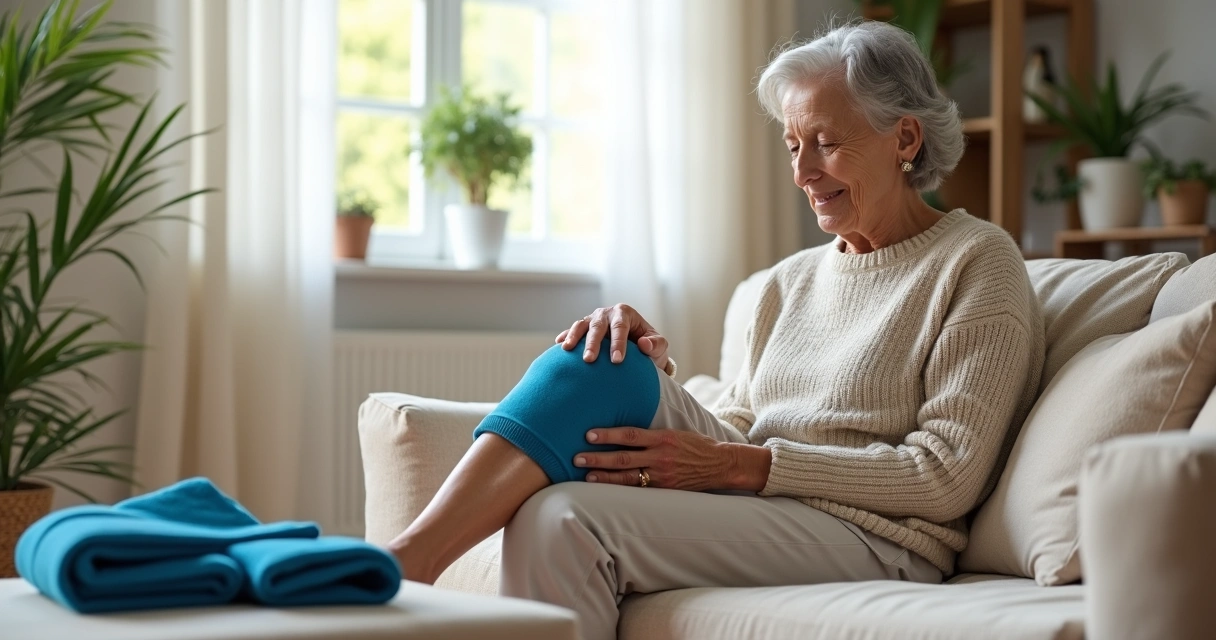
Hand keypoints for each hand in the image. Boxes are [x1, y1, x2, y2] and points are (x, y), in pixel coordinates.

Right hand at [556, 303, 669, 368]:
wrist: (638, 349)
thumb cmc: (649, 347)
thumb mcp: (659, 346)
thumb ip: (656, 345)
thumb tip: (644, 345)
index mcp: (625, 313)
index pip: (620, 327)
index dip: (618, 343)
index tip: (616, 360)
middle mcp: (607, 313)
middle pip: (598, 326)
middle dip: (593, 342)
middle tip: (589, 360)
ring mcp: (593, 319)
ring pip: (582, 325)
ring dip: (574, 337)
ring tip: (567, 349)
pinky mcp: (584, 328)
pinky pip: (573, 331)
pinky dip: (566, 336)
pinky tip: (559, 346)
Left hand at [573, 427, 771, 491]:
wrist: (720, 465)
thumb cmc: (695, 445)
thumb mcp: (675, 430)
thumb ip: (651, 430)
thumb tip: (626, 422)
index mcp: (663, 438)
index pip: (631, 435)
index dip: (609, 434)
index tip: (589, 434)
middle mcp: (660, 457)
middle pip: (624, 458)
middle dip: (598, 458)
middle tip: (577, 456)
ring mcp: (661, 476)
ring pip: (628, 478)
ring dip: (605, 476)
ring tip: (586, 474)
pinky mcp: (664, 489)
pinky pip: (638, 489)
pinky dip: (619, 488)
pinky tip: (604, 488)